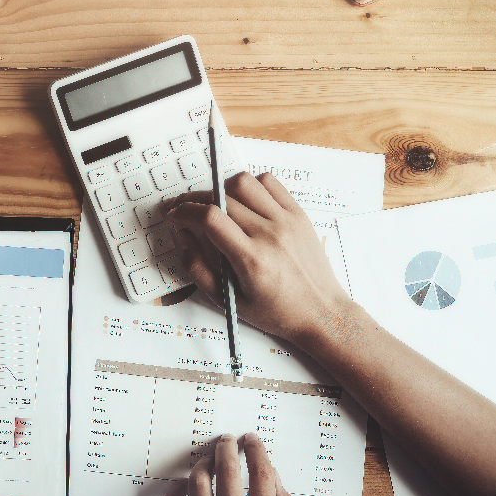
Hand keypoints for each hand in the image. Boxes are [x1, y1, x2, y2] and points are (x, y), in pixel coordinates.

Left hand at [163, 433, 300, 495]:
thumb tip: (276, 483)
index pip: (260, 477)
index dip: (256, 451)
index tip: (251, 440)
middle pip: (227, 473)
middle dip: (227, 447)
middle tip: (227, 440)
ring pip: (198, 485)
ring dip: (203, 464)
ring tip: (208, 460)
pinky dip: (177, 490)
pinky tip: (186, 485)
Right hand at [164, 172, 353, 347]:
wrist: (321, 312)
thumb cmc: (276, 311)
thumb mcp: (228, 301)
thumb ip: (197, 267)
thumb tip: (182, 235)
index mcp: (252, 260)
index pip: (210, 218)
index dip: (185, 211)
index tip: (174, 214)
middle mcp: (270, 235)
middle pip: (222, 197)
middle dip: (195, 200)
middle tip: (185, 209)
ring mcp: (287, 221)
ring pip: (244, 183)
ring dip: (221, 188)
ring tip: (215, 203)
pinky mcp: (299, 214)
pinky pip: (269, 183)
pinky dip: (250, 185)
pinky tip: (243, 200)